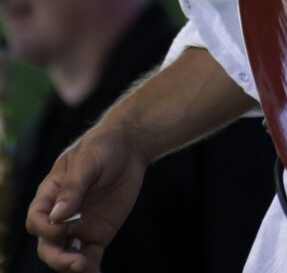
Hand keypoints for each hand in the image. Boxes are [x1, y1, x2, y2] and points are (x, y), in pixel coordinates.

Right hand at [26, 128, 145, 271]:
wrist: (130, 147)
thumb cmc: (102, 146)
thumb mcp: (87, 160)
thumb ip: (73, 187)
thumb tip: (57, 216)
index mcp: (51, 193)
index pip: (36, 219)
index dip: (44, 228)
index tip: (62, 226)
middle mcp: (62, 214)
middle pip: (47, 244)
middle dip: (56, 256)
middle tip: (74, 262)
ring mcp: (80, 225)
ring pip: (66, 255)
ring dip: (72, 266)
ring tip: (86, 268)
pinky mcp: (99, 233)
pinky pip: (90, 256)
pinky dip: (91, 269)